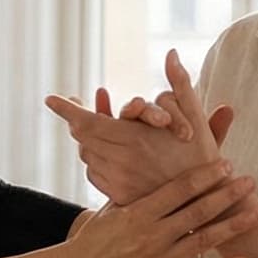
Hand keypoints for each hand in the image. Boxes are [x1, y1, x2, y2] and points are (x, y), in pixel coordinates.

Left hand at [44, 51, 236, 201]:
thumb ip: (180, 84)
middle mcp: (120, 161)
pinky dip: (95, 160)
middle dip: (78, 120)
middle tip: (75, 108)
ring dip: (87, 140)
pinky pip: (94, 174)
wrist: (206, 204)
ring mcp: (117, 181)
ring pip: (87, 155)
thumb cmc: (203, 158)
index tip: (51, 98)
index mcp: (134, 139)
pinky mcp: (118, 197)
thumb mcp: (194, 119)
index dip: (67, 109)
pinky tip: (104, 151)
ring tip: (92, 126)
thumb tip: (171, 53)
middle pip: (84, 136)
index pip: (87, 121)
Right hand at [64, 158, 257, 257]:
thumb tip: (151, 161)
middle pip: (198, 212)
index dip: (204, 176)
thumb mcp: (112, 207)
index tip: (225, 163)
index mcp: (139, 213)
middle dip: (226, 195)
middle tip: (249, 182)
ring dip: (233, 226)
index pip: (178, 189)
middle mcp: (153, 236)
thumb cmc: (95, 237)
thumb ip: (137, 190)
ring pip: (204, 241)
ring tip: (256, 213)